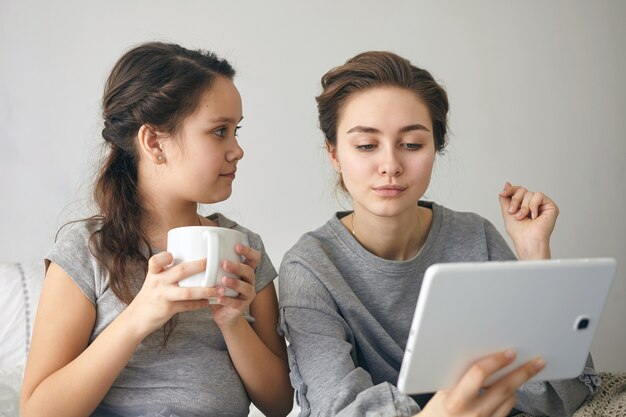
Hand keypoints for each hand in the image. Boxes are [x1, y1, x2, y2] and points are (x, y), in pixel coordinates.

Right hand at [125, 252, 216, 337]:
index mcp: (154, 272)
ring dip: (205, 290)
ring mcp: (163, 296)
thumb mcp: (153, 279)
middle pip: (180, 271)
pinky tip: (208, 302)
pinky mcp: (168, 309)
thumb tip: (190, 258)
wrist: (136, 319)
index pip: (156, 260)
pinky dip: (200, 304)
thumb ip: (167, 270)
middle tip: (212, 263)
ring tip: (219, 290)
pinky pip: (188, 306)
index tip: (176, 253)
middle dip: (199, 266)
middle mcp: (158, 282)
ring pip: (187, 292)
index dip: (166, 255)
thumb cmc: (149, 296)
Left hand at [210, 244, 260, 328]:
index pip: (254, 258)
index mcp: (245, 271)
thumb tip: (195, 249)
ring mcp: (247, 294)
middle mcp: (249, 281)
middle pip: (249, 271)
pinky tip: (218, 298)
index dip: (248, 251)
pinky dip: (227, 300)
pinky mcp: (242, 306)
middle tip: (224, 263)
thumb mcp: (219, 276)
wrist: (223, 314)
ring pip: (245, 287)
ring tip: (223, 280)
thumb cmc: (219, 290)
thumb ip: (215, 265)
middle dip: (237, 266)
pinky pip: (236, 302)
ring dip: (234, 282)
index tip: (236, 246)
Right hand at [417, 350, 545, 416]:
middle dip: (523, 372)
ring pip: (510, 399)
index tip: (508, 352)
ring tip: (524, 372)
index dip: (496, 361)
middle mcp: (474, 413)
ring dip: (516, 384)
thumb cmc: (438, 412)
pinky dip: (509, 398)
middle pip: (504, 388)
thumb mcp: (441, 392)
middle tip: (536, 362)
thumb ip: (459, 378)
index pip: (479, 374)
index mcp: (456, 400)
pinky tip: (509, 390)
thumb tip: (482, 358)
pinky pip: (507, 410)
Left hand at [498, 182, 558, 258]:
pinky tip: (534, 216)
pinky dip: (533, 206)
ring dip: (523, 206)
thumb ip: (506, 198)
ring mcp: (542, 205)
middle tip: (513, 212)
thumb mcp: (507, 211)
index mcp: (524, 204)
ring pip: (530, 193)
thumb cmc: (518, 231)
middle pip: (523, 190)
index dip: (510, 190)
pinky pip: (539, 196)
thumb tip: (507, 184)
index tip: (503, 193)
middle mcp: (534, 204)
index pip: (518, 190)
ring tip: (523, 217)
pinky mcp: (551, 206)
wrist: (527, 240)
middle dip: (515, 200)